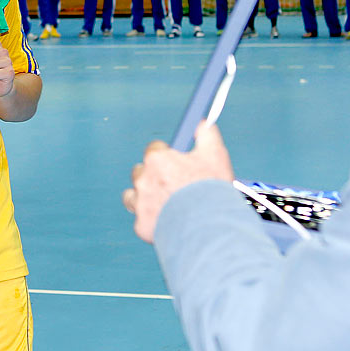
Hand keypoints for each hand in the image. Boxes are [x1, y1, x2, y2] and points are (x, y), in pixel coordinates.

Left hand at [123, 122, 233, 243]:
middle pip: (141, 171)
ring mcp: (140, 203)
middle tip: (174, 184)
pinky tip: (168, 221)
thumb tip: (200, 122)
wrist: (208, 228)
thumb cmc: (211, 190)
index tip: (174, 160)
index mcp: (157, 160)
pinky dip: (152, 220)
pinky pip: (141, 219)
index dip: (166, 155)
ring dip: (145, 197)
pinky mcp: (141, 225)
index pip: (154, 149)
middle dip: (154, 176)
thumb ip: (206, 133)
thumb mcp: (215, 155)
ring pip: (134, 196)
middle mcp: (143, 179)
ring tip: (166, 204)